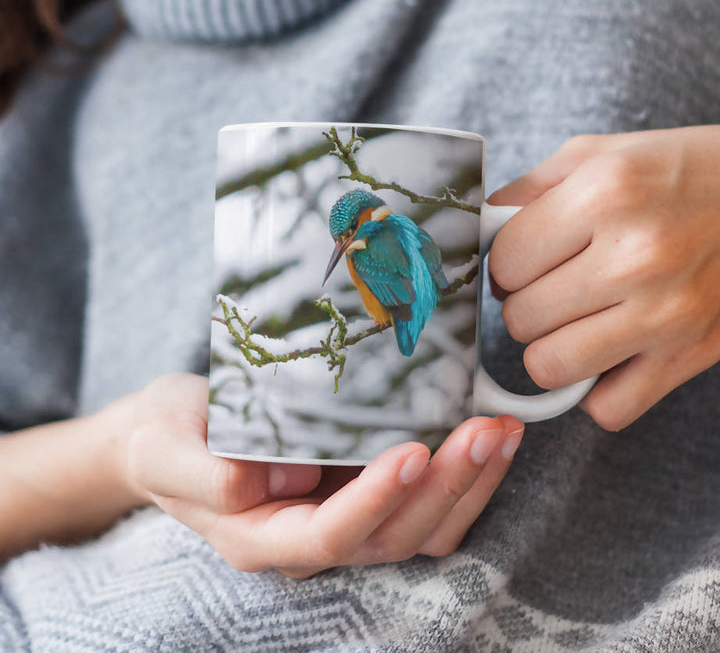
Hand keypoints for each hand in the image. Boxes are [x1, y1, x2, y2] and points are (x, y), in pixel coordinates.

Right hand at [120, 373, 523, 578]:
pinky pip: (426, 504)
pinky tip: (487, 435)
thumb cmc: (168, 434)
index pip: (328, 536)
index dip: (375, 501)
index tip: (411, 450)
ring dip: (469, 484)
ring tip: (502, 430)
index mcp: (260, 537)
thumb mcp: (164, 446)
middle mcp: (311, 539)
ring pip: (423, 529)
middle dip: (445, 487)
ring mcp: (344, 518)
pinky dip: (463, 476)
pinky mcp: (363, 492)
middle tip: (483, 430)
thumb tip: (269, 479)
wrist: (178, 430)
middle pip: (393, 536)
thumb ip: (203, 472)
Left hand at [488, 126, 719, 429]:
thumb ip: (531, 188)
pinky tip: (609, 355)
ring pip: (548, 367)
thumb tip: (479, 228)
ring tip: (575, 321)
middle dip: (526, 304)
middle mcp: (635, 256)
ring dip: (551, 349)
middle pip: (519, 319)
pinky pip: (607, 408)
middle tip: (554, 287)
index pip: (504, 262)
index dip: (506, 264)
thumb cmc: (683, 173)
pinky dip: (598, 390)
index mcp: (606, 194)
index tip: (526, 260)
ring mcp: (665, 314)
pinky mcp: (689, 357)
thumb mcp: (603, 154)